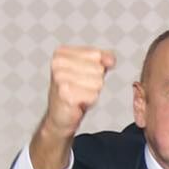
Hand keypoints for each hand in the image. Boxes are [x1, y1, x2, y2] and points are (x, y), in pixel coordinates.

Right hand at [30, 46, 114, 168]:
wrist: (59, 115)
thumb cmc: (74, 91)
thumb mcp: (90, 69)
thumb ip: (103, 58)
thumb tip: (110, 60)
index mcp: (61, 52)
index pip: (97, 54)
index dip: (96, 68)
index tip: (83, 75)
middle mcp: (58, 63)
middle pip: (99, 69)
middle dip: (94, 81)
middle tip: (80, 87)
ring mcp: (60, 78)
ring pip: (98, 82)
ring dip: (92, 92)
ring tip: (79, 94)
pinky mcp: (65, 94)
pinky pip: (93, 95)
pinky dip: (89, 101)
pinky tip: (77, 102)